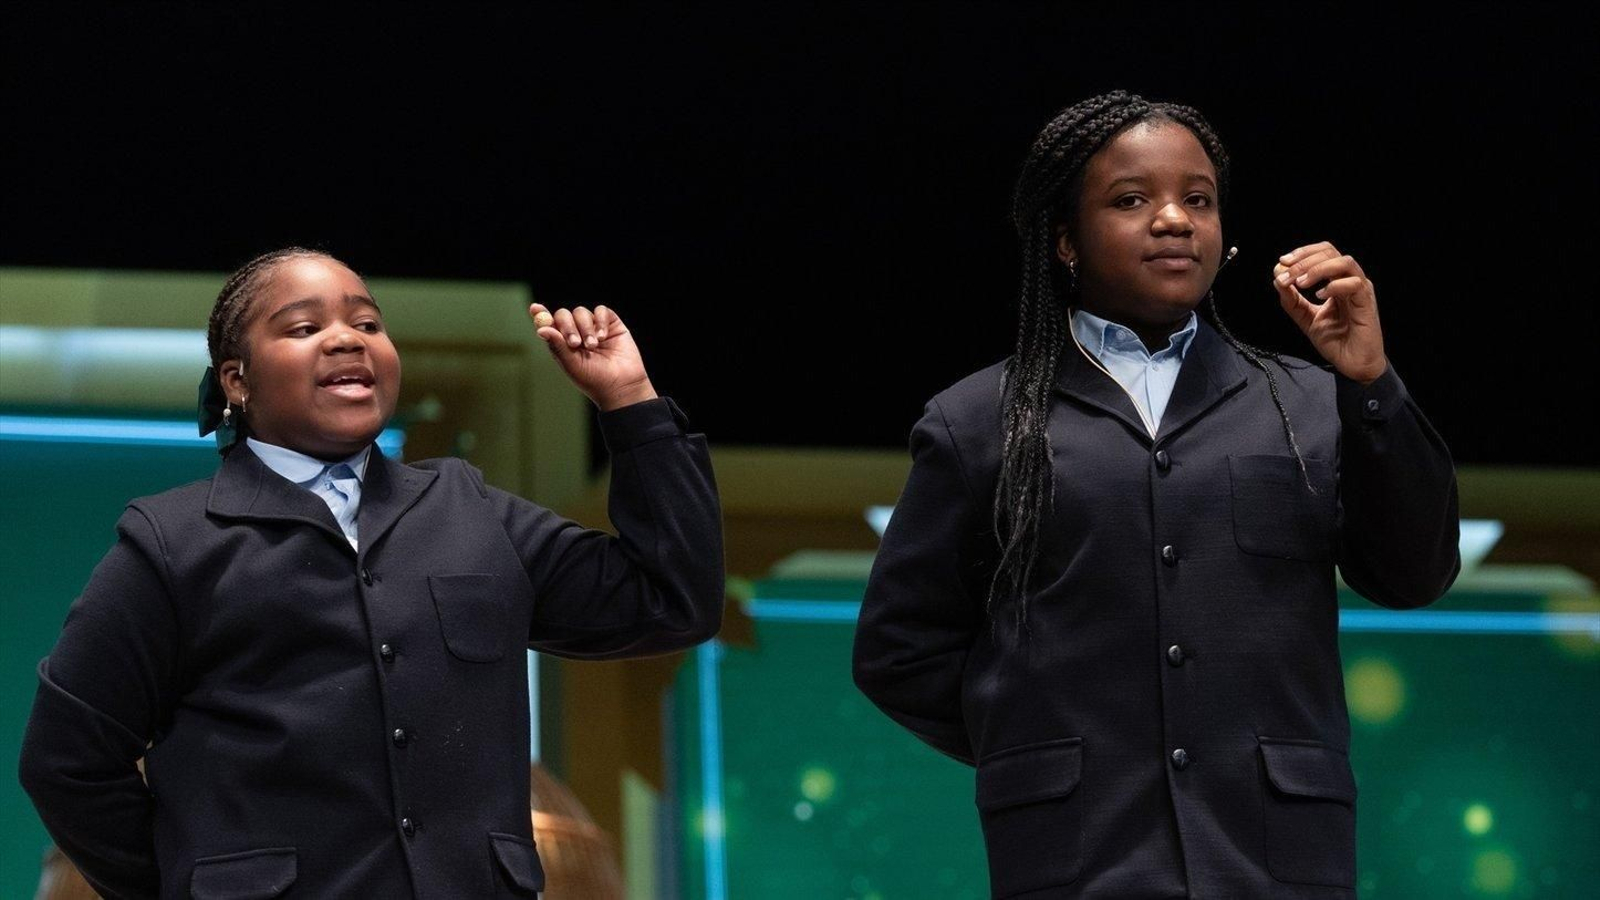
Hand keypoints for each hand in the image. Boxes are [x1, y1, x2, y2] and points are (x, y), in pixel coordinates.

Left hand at [530, 303, 656, 410]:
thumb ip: (557, 346)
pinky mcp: (611, 324)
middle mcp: (576, 333)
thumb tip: (541, 329)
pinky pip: (601, 311)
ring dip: (585, 328)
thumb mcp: (572, 365)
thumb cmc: (594, 380)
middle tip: (575, 343)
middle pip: (563, 315)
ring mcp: (593, 327)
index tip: (535, 309)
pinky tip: (603, 337)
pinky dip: (600, 321)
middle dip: (567, 326)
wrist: (622, 385)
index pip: (548, 324)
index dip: (541, 315)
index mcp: (562, 343)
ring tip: (593, 346)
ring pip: (581, 312)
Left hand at [1272, 242, 1387, 384]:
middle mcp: (1349, 281)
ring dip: (1318, 268)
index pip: (1322, 253)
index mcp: (1336, 281)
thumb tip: (1278, 279)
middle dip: (1304, 260)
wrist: (1353, 364)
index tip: (1282, 262)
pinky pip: (1354, 284)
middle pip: (1330, 252)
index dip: (1302, 253)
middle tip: (1286, 274)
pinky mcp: (1366, 302)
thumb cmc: (1336, 341)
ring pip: (1344, 262)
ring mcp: (1360, 290)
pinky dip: (1334, 286)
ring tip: (1301, 283)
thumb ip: (1292, 301)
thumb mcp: (1306, 318)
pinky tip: (1319, 296)